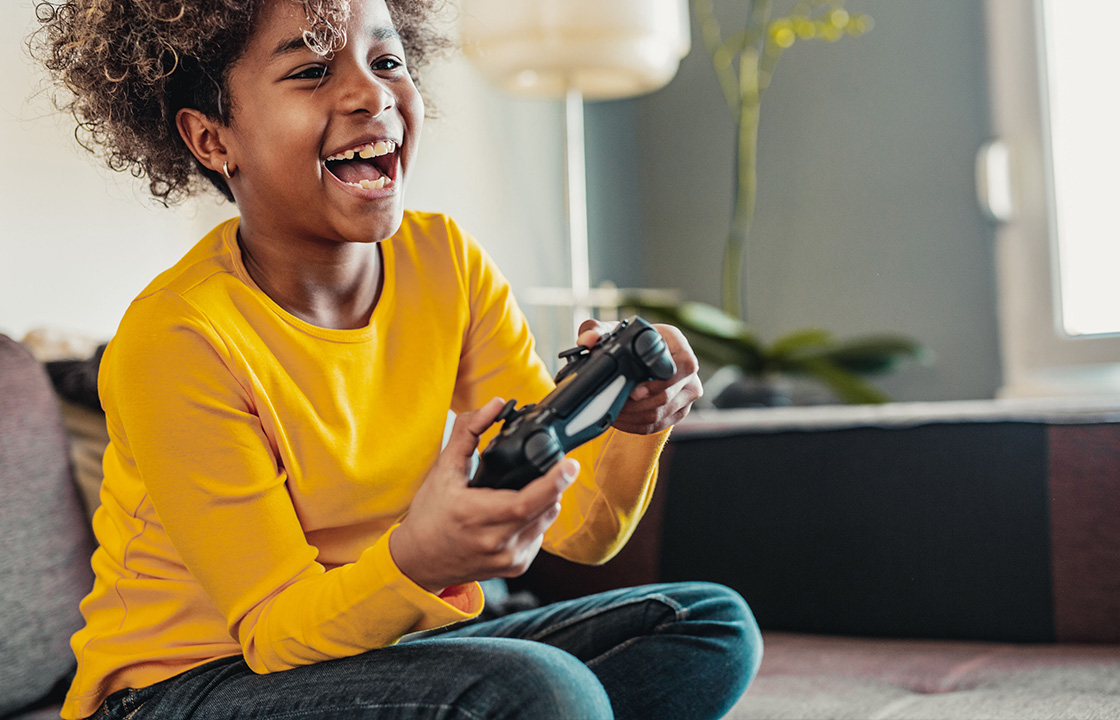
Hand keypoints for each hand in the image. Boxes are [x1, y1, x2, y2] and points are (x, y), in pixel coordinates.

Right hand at [388, 397, 578, 593]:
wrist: (419, 562)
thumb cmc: (429, 515)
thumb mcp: (443, 470)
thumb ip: (468, 433)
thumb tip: (494, 406)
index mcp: (475, 515)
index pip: (526, 501)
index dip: (553, 482)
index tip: (570, 465)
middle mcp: (495, 541)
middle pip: (545, 508)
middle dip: (553, 484)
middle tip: (550, 468)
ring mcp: (507, 558)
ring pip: (547, 521)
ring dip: (546, 501)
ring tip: (526, 489)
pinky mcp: (515, 567)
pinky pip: (540, 536)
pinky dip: (537, 519)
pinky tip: (518, 513)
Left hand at [576, 319, 701, 434]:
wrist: (636, 357)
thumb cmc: (628, 342)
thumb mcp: (610, 332)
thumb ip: (594, 330)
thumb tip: (588, 339)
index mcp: (676, 342)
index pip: (683, 365)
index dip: (659, 382)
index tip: (634, 391)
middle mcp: (687, 367)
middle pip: (669, 396)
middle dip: (639, 405)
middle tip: (617, 405)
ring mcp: (686, 391)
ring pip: (663, 414)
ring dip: (635, 417)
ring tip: (614, 413)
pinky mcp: (679, 409)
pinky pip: (659, 424)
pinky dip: (637, 425)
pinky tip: (621, 420)